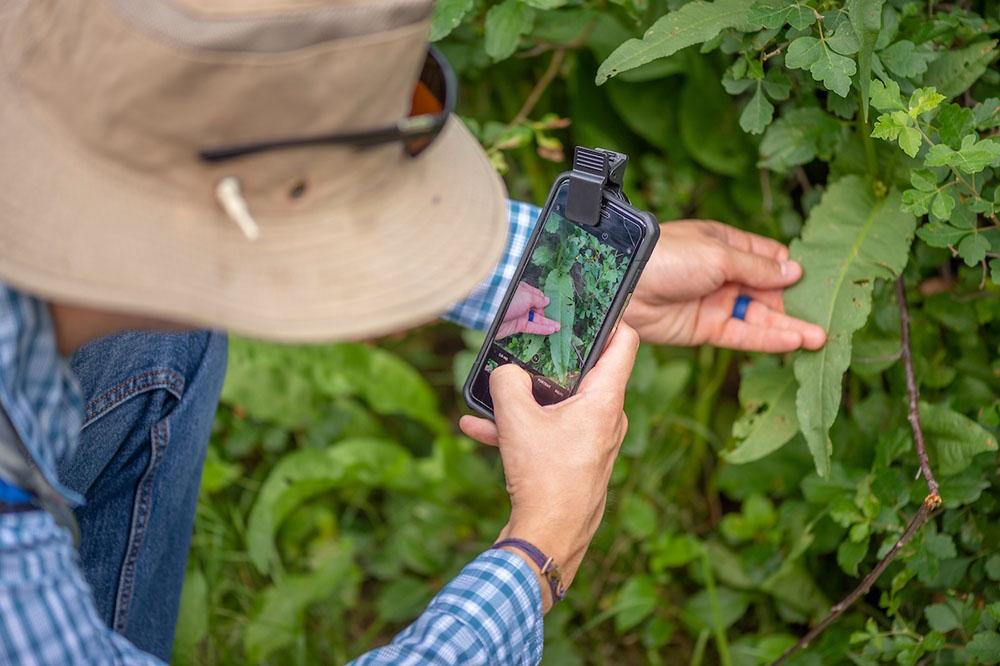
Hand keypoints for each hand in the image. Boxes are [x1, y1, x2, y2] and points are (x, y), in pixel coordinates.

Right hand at [460, 324, 638, 610]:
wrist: (548, 538)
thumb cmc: (544, 478)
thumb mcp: (517, 419)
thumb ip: (508, 382)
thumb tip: (506, 372)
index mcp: (604, 400)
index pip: (624, 343)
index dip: (609, 318)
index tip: (588, 305)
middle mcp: (607, 419)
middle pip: (584, 373)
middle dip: (549, 361)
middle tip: (525, 344)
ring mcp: (593, 442)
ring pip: (558, 406)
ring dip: (523, 400)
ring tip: (487, 397)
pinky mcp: (576, 462)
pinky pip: (548, 433)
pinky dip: (520, 429)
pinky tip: (477, 430)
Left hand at [495, 282, 560, 338]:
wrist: (489, 314)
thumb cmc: (504, 300)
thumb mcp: (526, 295)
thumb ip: (538, 299)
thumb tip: (546, 300)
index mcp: (521, 291)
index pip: (536, 296)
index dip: (543, 301)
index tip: (551, 305)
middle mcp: (520, 303)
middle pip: (537, 308)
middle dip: (546, 313)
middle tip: (557, 317)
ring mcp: (518, 314)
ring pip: (536, 319)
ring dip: (547, 323)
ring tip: (558, 326)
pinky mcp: (516, 326)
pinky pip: (532, 328)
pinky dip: (542, 329)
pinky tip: (551, 329)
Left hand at [625, 221, 826, 351]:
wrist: (622, 284)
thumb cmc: (668, 256)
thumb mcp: (719, 254)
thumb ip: (758, 266)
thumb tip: (795, 270)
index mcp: (725, 244)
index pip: (768, 257)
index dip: (790, 269)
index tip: (819, 280)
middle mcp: (722, 274)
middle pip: (768, 291)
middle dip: (795, 303)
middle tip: (830, 315)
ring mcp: (714, 302)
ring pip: (759, 317)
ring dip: (789, 326)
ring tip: (821, 337)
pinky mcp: (704, 329)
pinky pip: (742, 336)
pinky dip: (768, 339)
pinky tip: (796, 340)